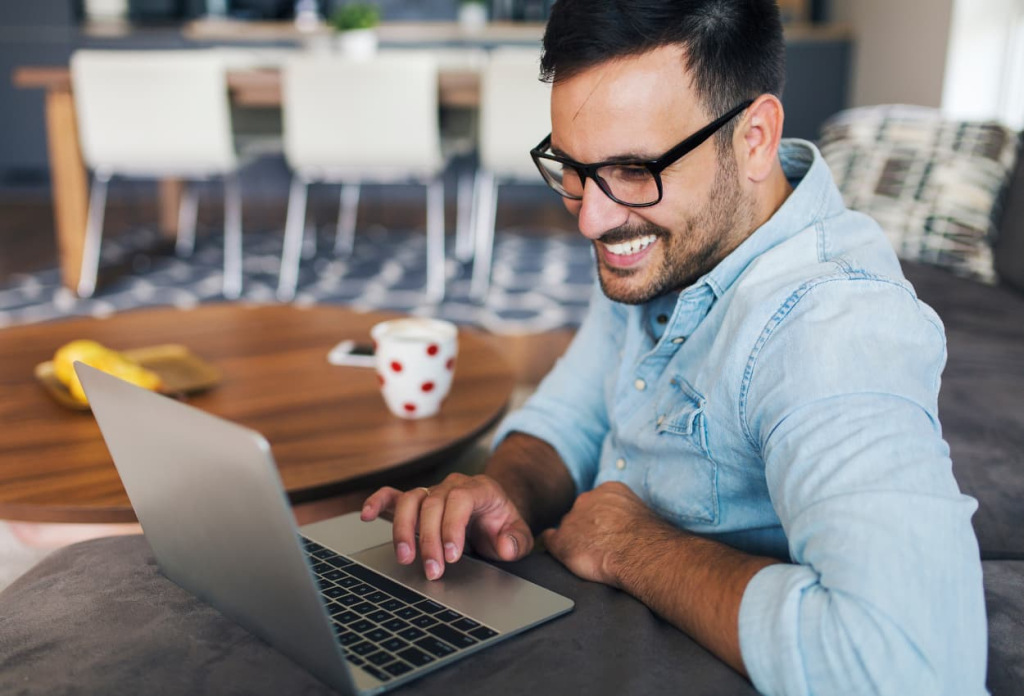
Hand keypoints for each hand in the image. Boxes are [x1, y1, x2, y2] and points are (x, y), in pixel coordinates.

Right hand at [361, 473, 533, 579]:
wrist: (495, 514)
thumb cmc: (503, 524)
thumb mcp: (520, 534)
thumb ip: (518, 541)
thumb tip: (504, 547)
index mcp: (480, 489)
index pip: (460, 500)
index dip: (452, 526)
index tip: (452, 555)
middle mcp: (452, 486)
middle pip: (432, 504)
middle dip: (430, 539)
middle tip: (433, 570)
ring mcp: (432, 493)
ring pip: (410, 501)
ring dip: (403, 529)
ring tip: (405, 558)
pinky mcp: (417, 503)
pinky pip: (393, 496)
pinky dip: (378, 502)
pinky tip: (366, 515)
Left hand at [540, 481, 666, 586]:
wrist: (640, 553)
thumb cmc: (648, 539)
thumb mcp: (640, 513)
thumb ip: (625, 513)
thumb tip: (625, 525)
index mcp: (608, 490)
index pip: (597, 502)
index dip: (601, 519)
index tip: (608, 531)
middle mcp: (586, 499)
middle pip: (580, 512)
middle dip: (587, 527)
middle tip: (600, 545)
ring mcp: (572, 519)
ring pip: (568, 528)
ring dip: (576, 540)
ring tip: (591, 556)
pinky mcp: (562, 541)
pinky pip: (550, 540)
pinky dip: (556, 548)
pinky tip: (566, 556)